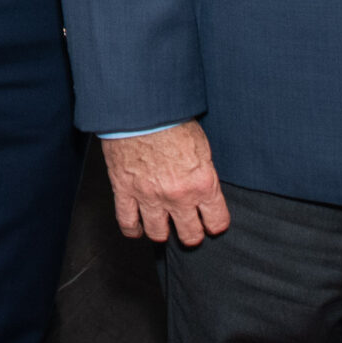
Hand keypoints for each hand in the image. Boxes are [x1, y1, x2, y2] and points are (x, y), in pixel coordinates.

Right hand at [100, 121, 231, 245]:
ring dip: (163, 232)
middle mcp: (178, 196)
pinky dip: (133, 230)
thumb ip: (204, 174)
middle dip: (192, 233)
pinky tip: (138, 228)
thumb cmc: (172, 119)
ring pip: (159, 234)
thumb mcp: (202, 146)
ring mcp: (149, 196)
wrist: (140, 107)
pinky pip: (127, 223)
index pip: (217, 222)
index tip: (211, 221)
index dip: (215, 223)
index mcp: (202, 183)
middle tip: (189, 226)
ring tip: (163, 225)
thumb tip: (205, 189)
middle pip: (190, 235)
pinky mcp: (125, 191)